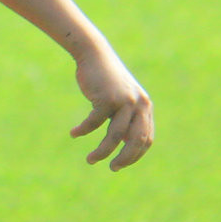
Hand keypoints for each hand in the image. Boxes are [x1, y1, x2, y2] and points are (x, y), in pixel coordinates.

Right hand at [69, 46, 153, 170]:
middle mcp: (138, 104)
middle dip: (124, 159)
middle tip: (112, 168)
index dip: (135, 155)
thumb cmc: (106, 79)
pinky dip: (83, 130)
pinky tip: (74, 133)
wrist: (94, 54)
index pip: (146, 139)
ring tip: (90, 160)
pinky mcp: (107, 98)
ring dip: (102, 152)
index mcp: (145, 106)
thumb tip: (124, 144)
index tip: (121, 163)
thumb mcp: (121, 98)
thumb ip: (126, 117)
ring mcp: (124, 101)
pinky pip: (94, 123)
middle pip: (135, 141)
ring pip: (115, 136)